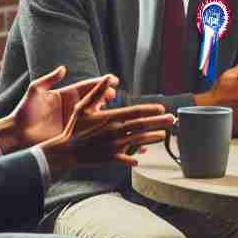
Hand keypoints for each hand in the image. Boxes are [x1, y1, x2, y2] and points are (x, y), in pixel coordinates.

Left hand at [0, 67, 117, 152]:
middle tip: (114, 94)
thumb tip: (64, 68)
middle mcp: (71, 106)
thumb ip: (49, 79)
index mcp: (64, 94)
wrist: (18, 133)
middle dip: (106, 95)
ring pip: (93, 112)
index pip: (86, 86)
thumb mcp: (35, 91)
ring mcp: (72, 119)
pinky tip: (107, 123)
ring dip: (105, 108)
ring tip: (112, 107)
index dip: (100, 82)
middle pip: (93, 98)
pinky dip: (99, 124)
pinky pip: (88, 127)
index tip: (113, 79)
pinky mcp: (71, 131)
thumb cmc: (24, 112)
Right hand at [38, 82, 174, 172]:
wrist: (65, 151)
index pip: (135, 111)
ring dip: (153, 137)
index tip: (162, 108)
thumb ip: (97, 92)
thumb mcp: (83, 107)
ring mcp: (114, 145)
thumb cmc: (74, 128)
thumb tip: (109, 78)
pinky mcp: (111, 158)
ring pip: (139, 141)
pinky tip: (142, 158)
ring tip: (164, 135)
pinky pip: (127, 158)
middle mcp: (115, 131)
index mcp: (110, 118)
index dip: (150, 110)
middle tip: (172, 120)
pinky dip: (135, 158)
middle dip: (159, 122)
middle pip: (142, 125)